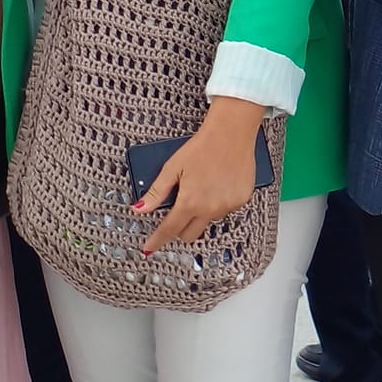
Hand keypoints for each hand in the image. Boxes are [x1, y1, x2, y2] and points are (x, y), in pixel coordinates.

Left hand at [138, 100, 266, 255]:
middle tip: (178, 209)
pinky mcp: (241, 200)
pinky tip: (218, 184)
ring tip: (202, 187)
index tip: (149, 248)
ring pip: (208, 221)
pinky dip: (218, 203)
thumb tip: (139, 209)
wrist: (231, 133)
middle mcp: (210, 208)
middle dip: (180, 227)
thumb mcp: (172, 168)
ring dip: (201, 213)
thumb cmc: (202, 147)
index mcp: (190, 202)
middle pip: (189, 234)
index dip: (157, 240)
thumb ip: (156, 192)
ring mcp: (228, 206)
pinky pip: (225, 211)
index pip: (169, 230)